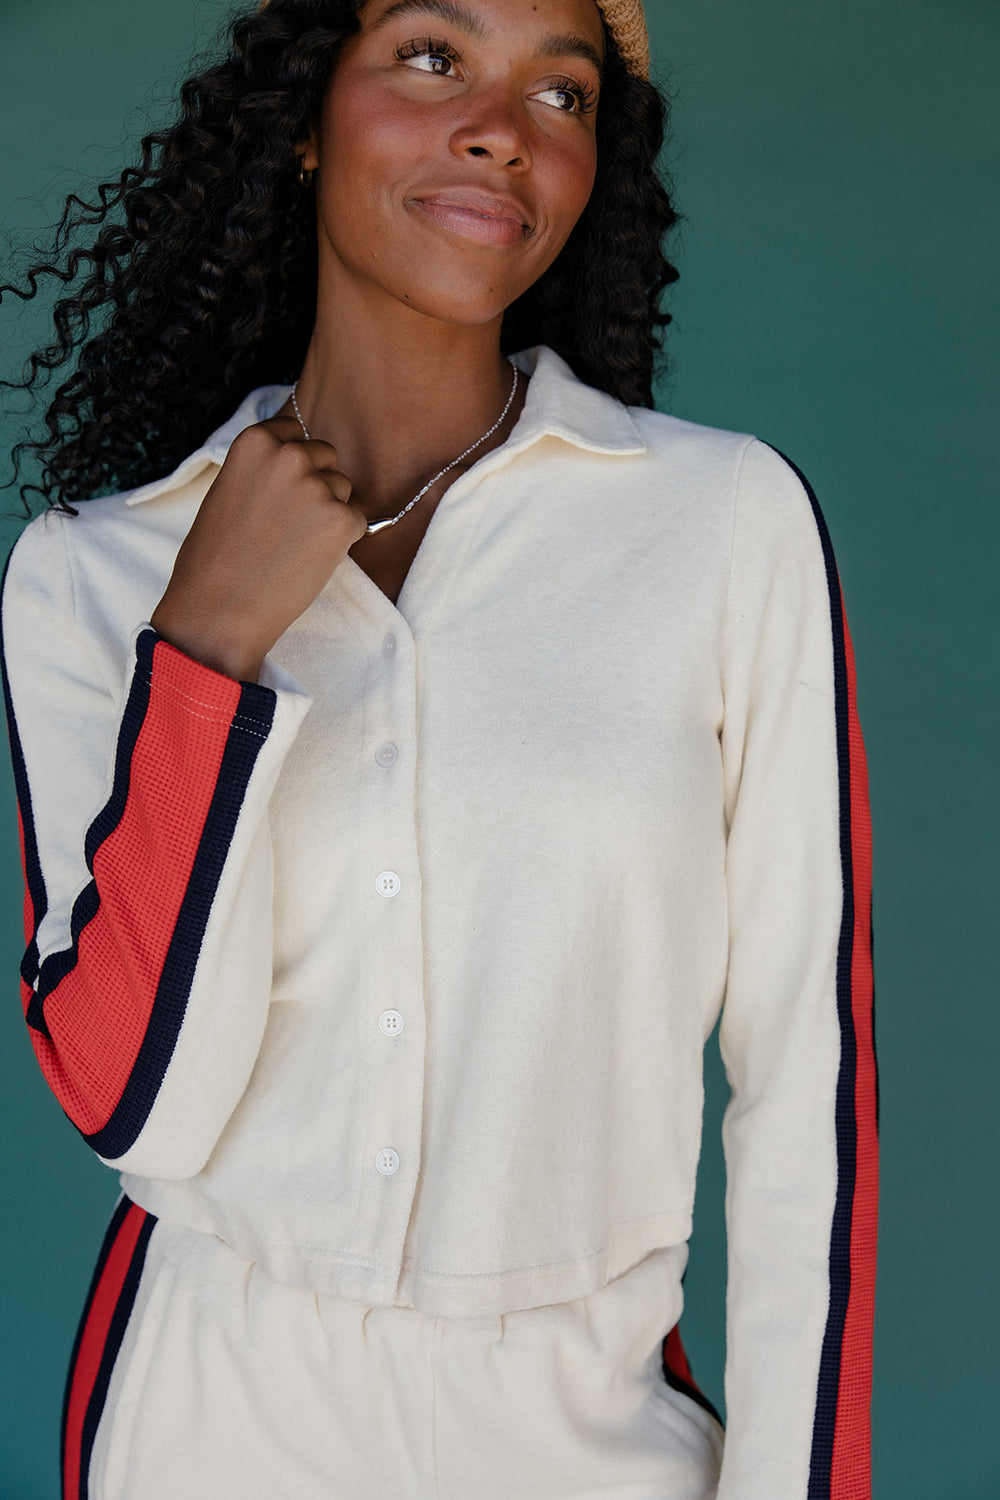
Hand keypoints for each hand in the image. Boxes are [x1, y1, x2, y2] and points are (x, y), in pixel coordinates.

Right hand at [150, 416, 366, 680]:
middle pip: (325, 456)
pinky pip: (357, 520)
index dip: (294, 461)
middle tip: (288, 524)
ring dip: (329, 512)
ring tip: (294, 545)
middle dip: (315, 484)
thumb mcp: (227, 491)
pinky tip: (310, 559)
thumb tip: (296, 463)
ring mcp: (317, 486)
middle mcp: (289, 455)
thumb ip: (262, 470)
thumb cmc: (214, 558)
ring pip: (343, 489)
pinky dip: (342, 540)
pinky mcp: (341, 520)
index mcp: (256, 441)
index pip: (296, 431)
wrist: (219, 609)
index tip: (282, 487)